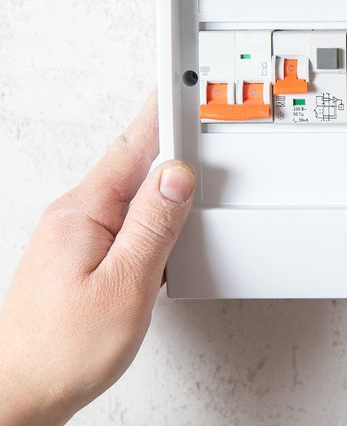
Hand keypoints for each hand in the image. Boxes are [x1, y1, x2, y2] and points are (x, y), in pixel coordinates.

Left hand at [0, 95, 194, 425]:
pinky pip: (121, 216)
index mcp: (84, 213)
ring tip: (188, 154)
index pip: (134, 146)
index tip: (185, 82)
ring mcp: (74, 236)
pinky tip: (161, 212)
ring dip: (159, 171)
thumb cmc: (63, 350)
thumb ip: (155, 225)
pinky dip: (149, 206)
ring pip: (128, 190)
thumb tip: (177, 174)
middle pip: (131, 161)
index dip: (164, 112)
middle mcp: (74, 217)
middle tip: (195, 106)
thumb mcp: (126, 284)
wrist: (21, 393)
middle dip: (167, 133)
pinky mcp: (79, 257)